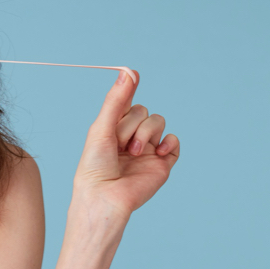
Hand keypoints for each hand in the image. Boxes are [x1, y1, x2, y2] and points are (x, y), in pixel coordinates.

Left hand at [72, 70, 179, 220]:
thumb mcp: (102, 128)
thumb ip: (116, 101)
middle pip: (142, 110)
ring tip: (132, 153)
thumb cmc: (95, 165)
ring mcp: (148, 148)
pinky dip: (168, 142)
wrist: (105, 195)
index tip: (132, 74)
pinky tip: (157, 152)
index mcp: (113, 128)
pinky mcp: (163, 161)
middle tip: (119, 143)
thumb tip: (128, 72)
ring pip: (158, 121)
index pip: (126, 103)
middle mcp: (131, 136)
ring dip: (145, 133)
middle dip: (130, 124)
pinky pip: (174, 140)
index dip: (129, 89)